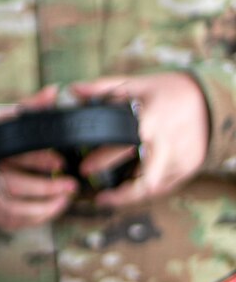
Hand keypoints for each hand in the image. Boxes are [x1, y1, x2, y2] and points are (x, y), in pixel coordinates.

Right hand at [0, 91, 76, 230]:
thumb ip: (24, 108)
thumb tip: (54, 92)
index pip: (11, 153)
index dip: (38, 160)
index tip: (61, 162)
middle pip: (13, 186)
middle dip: (46, 189)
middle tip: (70, 186)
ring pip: (11, 209)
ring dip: (42, 209)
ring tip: (63, 201)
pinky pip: (6, 221)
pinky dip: (29, 220)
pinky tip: (46, 213)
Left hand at [66, 72, 209, 207]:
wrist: (208, 99)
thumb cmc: (168, 90)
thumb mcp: (136, 84)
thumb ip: (103, 88)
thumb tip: (74, 90)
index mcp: (151, 121)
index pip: (123, 146)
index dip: (102, 160)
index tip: (84, 169)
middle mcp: (168, 143)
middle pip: (145, 179)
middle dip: (121, 192)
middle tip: (99, 195)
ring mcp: (181, 158)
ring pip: (155, 187)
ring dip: (132, 195)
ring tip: (109, 197)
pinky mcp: (189, 167)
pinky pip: (166, 186)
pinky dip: (148, 191)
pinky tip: (130, 191)